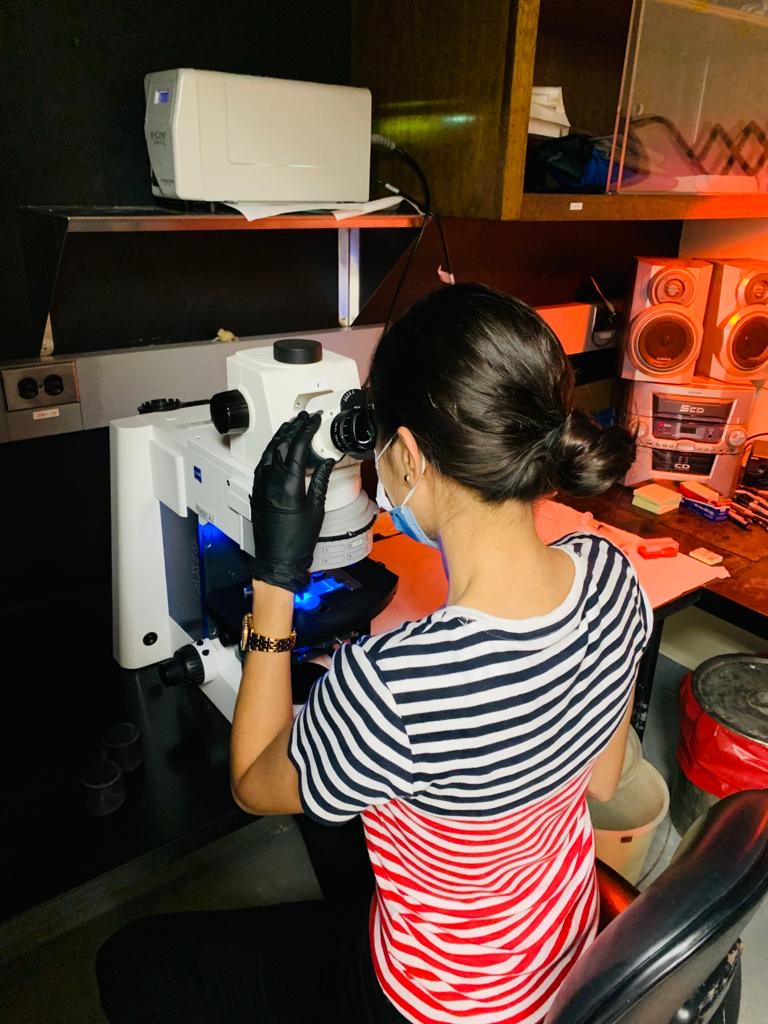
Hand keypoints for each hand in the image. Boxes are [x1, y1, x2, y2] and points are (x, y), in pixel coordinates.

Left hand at [249, 412, 334, 593]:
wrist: (278, 560)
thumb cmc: (297, 541)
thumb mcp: (316, 509)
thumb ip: (321, 482)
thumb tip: (327, 463)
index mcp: (288, 484)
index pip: (297, 447)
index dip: (306, 430)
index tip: (313, 421)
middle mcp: (271, 482)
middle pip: (281, 445)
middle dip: (293, 428)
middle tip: (303, 419)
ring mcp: (261, 486)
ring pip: (269, 452)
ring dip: (280, 437)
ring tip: (290, 427)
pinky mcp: (257, 492)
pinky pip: (262, 464)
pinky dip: (271, 451)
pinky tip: (277, 449)